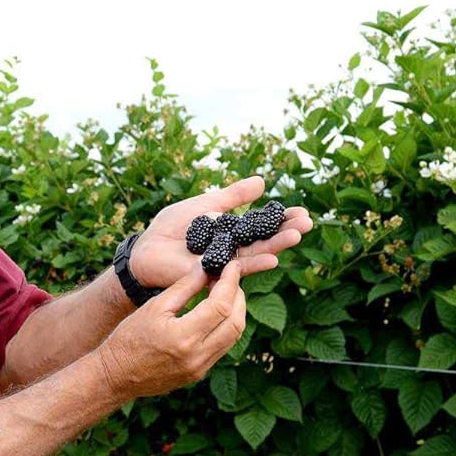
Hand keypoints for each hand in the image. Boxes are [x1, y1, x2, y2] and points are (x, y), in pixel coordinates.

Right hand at [94, 262, 245, 400]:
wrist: (116, 375)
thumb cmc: (129, 338)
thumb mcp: (154, 307)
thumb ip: (184, 287)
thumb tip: (206, 269)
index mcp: (183, 336)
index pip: (221, 305)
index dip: (231, 282)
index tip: (232, 266)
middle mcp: (197, 356)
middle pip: (235, 322)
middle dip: (238, 296)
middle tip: (231, 278)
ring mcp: (200, 368)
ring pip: (234, 337)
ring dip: (236, 313)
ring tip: (227, 293)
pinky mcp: (199, 373)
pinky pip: (222, 348)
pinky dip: (226, 328)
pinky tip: (217, 314)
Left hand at [130, 175, 313, 287]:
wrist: (148, 246)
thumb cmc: (174, 227)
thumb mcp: (207, 204)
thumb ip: (234, 196)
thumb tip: (262, 181)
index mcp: (233, 231)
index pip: (262, 225)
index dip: (281, 219)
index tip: (302, 212)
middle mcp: (233, 248)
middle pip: (264, 240)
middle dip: (286, 231)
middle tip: (308, 223)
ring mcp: (225, 263)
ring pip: (255, 254)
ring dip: (276, 246)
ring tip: (296, 235)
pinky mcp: (214, 274)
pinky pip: (236, 270)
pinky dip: (254, 264)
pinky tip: (273, 259)